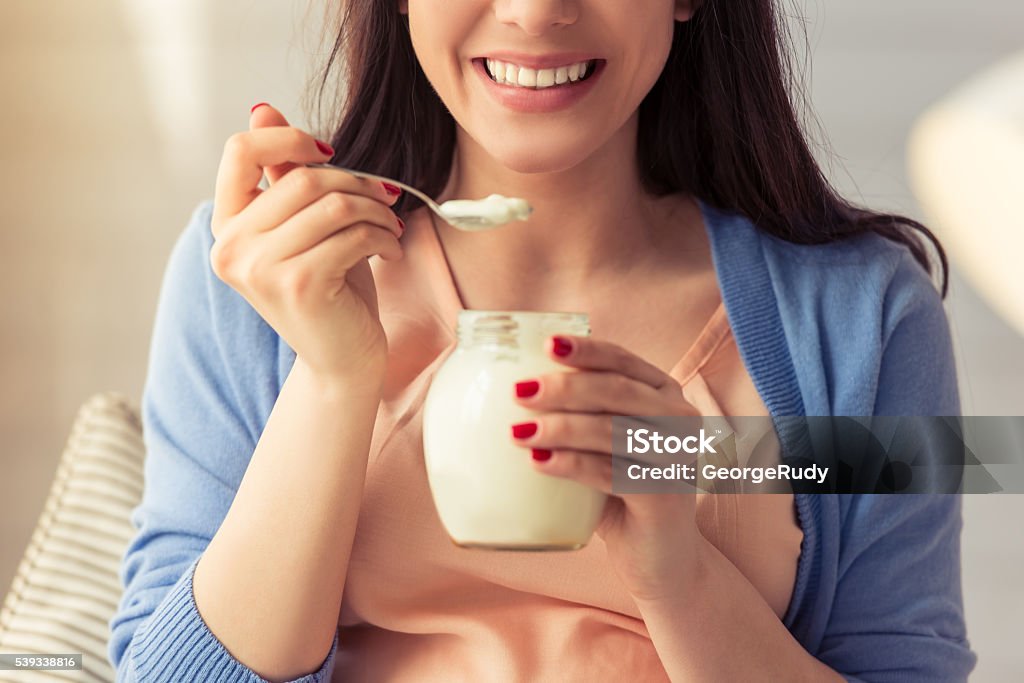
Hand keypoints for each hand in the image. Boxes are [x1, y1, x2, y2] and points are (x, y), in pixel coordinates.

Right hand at [209, 103, 404, 382]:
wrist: (342, 359)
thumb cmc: (329, 289)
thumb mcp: (303, 227)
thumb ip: (281, 176)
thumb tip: (262, 109)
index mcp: (227, 226)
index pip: (239, 152)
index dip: (289, 139)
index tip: (329, 153)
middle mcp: (231, 247)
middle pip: (302, 177)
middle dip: (356, 182)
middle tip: (386, 198)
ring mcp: (260, 269)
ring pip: (332, 204)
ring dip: (375, 211)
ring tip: (390, 227)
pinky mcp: (298, 285)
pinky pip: (351, 235)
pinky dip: (382, 236)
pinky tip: (389, 249)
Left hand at [509, 335, 704, 601]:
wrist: (662, 559)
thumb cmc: (623, 493)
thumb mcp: (605, 446)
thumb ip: (580, 415)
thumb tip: (516, 390)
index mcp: (665, 395)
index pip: (624, 360)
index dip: (587, 350)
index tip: (547, 344)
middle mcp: (680, 420)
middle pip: (617, 391)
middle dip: (565, 388)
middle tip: (519, 392)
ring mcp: (676, 458)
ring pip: (612, 430)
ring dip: (561, 428)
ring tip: (518, 433)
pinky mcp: (664, 496)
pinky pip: (611, 472)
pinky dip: (571, 465)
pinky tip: (538, 462)